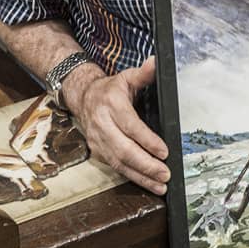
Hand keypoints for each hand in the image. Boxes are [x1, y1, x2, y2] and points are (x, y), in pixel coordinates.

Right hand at [65, 56, 169, 195]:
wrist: (83, 98)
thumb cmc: (110, 90)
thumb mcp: (127, 77)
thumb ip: (144, 73)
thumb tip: (158, 62)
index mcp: (111, 104)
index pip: (131, 126)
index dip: (147, 141)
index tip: (163, 151)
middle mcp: (102, 124)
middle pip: (124, 150)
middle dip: (145, 164)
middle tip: (164, 173)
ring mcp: (98, 140)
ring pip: (119, 163)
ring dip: (140, 176)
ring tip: (160, 184)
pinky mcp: (97, 152)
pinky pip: (115, 167)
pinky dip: (132, 177)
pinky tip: (147, 182)